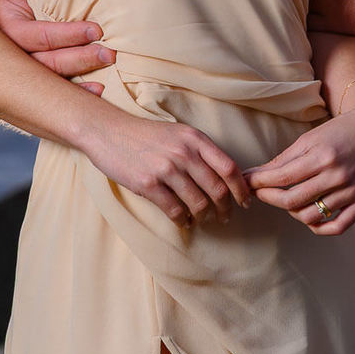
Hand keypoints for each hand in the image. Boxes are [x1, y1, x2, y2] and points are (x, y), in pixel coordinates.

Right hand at [0, 0, 114, 93]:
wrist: (28, 3)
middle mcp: (13, 56)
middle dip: (78, 59)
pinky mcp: (40, 81)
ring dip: (81, 75)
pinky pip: (57, 92)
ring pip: (52, 80)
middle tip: (108, 54)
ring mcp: (26, 71)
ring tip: (107, 64)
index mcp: (7, 29)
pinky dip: (78, 93)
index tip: (96, 30)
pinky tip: (98, 91)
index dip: (65, 35)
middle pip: (45, 63)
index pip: (34, 37)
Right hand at [80, 104, 250, 227]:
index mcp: (196, 139)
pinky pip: (174, 211)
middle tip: (225, 217)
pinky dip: (182, 221)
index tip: (245, 202)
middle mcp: (185, 153)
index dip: (241, 188)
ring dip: (204, 217)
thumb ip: (199, 151)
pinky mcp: (149, 184)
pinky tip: (182, 222)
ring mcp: (167, 169)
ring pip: (198, 203)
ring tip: (202, 220)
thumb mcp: (179, 133)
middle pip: (217, 189)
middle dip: (225, 208)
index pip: (229, 167)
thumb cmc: (147, 135)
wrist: (110, 131)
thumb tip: (222, 177)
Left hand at [246, 88, 354, 235]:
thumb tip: (258, 175)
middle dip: (269, 198)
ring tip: (286, 202)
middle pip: (293, 200)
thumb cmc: (342, 130)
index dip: (260, 183)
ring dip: (292, 212)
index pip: (282, 177)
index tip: (246, 183)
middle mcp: (337, 175)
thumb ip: (287, 157)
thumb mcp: (313, 137)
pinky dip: (319, 228)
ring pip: (311, 216)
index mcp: (323, 155)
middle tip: (258, 194)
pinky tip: (309, 219)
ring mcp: (351, 191)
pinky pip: (337, 226)